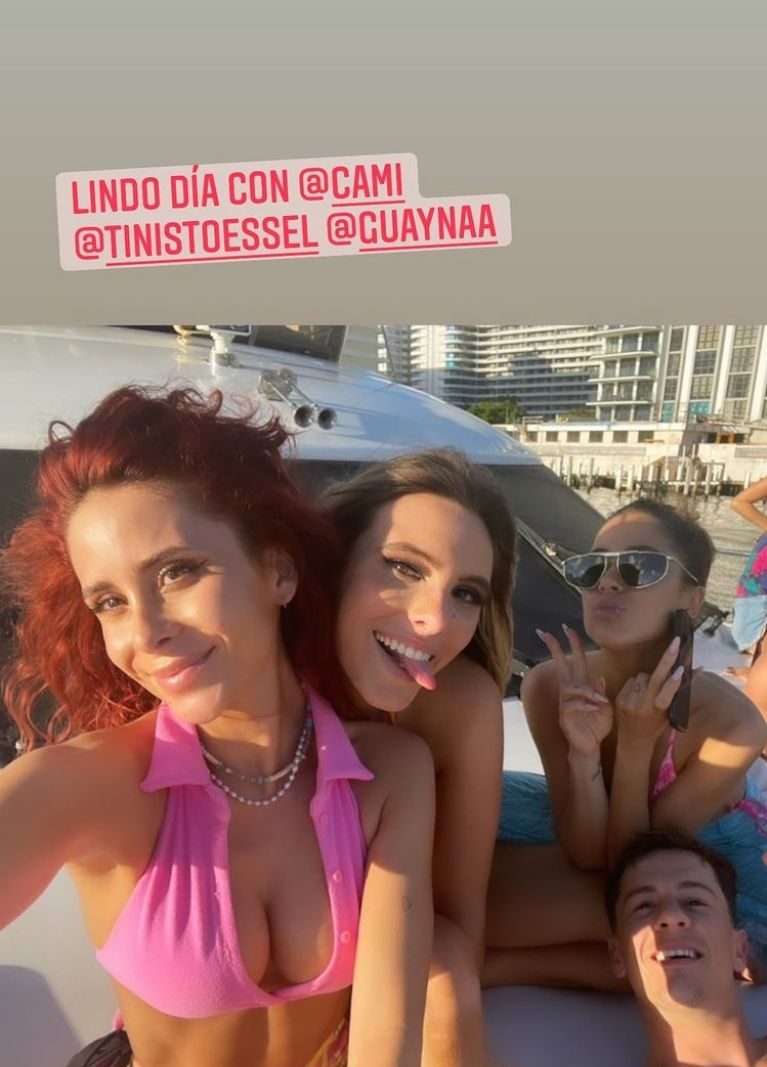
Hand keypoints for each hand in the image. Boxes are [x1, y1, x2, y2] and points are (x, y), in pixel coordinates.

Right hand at [536, 625, 612, 757]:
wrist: (589, 747)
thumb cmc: (596, 727)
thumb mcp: (605, 708)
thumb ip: (602, 693)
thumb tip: (601, 678)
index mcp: (580, 687)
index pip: (576, 661)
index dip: (573, 645)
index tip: (566, 628)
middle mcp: (569, 691)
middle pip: (562, 665)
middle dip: (556, 648)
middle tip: (548, 632)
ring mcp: (565, 702)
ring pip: (572, 686)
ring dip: (587, 691)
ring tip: (600, 701)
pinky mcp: (565, 714)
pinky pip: (574, 703)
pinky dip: (587, 704)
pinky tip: (596, 709)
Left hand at [614, 636, 683, 746]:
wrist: (633, 740)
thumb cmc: (657, 726)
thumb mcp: (671, 713)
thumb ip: (679, 693)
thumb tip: (697, 670)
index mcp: (656, 712)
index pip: (665, 695)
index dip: (673, 682)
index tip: (682, 668)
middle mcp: (641, 707)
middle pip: (654, 679)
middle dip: (666, 659)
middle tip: (675, 641)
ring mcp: (628, 702)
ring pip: (641, 676)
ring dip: (648, 678)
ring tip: (649, 690)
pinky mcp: (618, 699)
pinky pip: (631, 680)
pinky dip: (637, 683)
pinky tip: (639, 692)